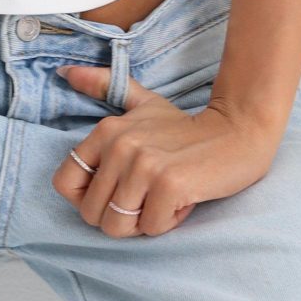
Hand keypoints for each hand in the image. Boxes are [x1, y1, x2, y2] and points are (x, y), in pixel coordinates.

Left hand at [50, 65, 280, 236]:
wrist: (238, 132)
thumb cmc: (185, 127)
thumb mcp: (141, 103)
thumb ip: (104, 87)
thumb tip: (62, 72)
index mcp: (106, 130)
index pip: (65, 183)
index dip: (87, 199)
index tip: (115, 194)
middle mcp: (120, 145)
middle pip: (92, 213)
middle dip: (120, 217)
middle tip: (147, 198)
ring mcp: (144, 165)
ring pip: (118, 225)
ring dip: (144, 222)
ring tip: (163, 199)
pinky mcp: (169, 184)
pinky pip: (151, 228)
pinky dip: (168, 223)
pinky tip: (182, 200)